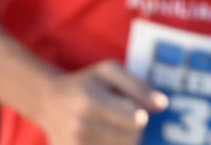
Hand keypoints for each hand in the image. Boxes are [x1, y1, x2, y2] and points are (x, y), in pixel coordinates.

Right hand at [32, 61, 165, 144]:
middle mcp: (81, 124)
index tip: (131, 110)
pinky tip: (103, 137)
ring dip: (123, 141)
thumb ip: (137, 85)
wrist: (47, 100)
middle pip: (132, 139)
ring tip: (110, 129)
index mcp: (91, 100)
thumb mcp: (108, 72)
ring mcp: (75, 143)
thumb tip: (163, 104)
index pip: (136, 121)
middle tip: (119, 120)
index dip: (138, 115)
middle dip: (133, 131)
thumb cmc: (84, 83)